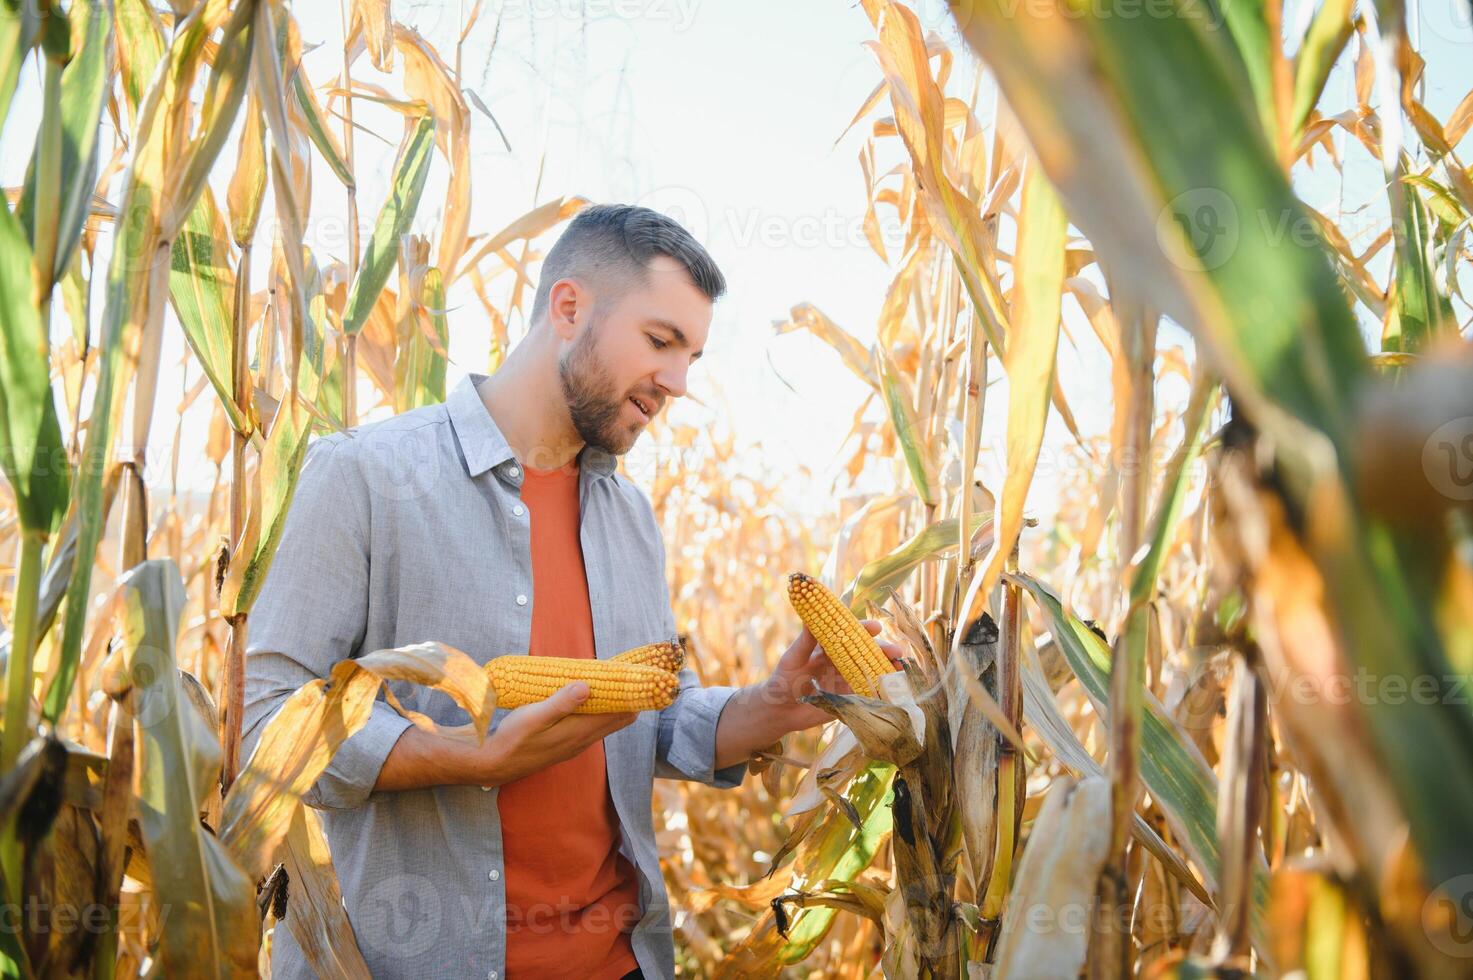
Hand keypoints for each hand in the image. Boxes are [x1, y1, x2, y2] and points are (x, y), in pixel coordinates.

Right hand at [477, 682, 636, 786]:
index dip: (630, 695)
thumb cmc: (512, 739)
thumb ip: (561, 703)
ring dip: (611, 701)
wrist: (493, 764)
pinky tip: (588, 696)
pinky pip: (592, 723)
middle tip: (626, 671)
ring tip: (610, 678)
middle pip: (618, 717)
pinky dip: (597, 709)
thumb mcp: (534, 718)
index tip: (635, 673)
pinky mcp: (566, 743)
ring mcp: (575, 743)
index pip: (620, 713)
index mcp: (580, 732)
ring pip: (605, 720)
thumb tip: (588, 686)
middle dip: (625, 696)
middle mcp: (583, 740)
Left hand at [761, 621, 904, 730]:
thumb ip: (805, 641)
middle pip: (866, 652)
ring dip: (886, 668)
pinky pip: (867, 692)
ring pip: (871, 670)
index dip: (863, 629)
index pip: (849, 633)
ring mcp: (847, 679)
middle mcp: (841, 660)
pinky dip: (881, 690)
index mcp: (828, 647)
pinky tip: (894, 690)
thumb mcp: (793, 659)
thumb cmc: (783, 680)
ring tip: (900, 668)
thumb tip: (809, 616)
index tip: (875, 627)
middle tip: (896, 651)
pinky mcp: (849, 698)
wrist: (780, 710)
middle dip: (882, 651)